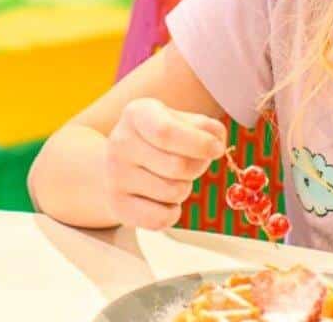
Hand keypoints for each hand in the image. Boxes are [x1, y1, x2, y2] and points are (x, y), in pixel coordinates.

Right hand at [104, 98, 226, 229]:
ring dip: (184, 188)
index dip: (199, 143)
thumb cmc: (159, 140)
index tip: (217, 149)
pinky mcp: (118, 206)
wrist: (118, 161)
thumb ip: (204, 127)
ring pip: (173, 192)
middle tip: (194, 163)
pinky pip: (161, 218)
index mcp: (137, 114)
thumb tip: (216, 142)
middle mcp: (120, 143)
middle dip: (198, 167)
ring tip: (171, 178)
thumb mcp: (179, 120)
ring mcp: (115, 176)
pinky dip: (173, 212)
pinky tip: (163, 199)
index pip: (166, 131)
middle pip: (178, 166)